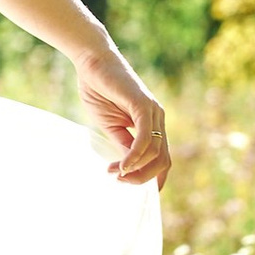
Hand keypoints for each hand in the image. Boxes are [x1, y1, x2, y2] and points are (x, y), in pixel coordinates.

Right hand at [75, 41, 170, 186]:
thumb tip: (130, 167)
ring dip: (135, 169)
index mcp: (151, 124)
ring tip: (114, 172)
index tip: (139, 191)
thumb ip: (124, 144)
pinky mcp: (143, 105)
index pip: (163, 158)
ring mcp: (153, 111)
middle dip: (143, 178)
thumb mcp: (111, 126)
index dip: (156, 178)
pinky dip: (135, 155)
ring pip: (156, 152)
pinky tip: (121, 165)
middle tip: (120, 181)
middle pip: (163, 160)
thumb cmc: (99, 91)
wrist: (92, 63)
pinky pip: (146, 137)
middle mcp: (157, 118)